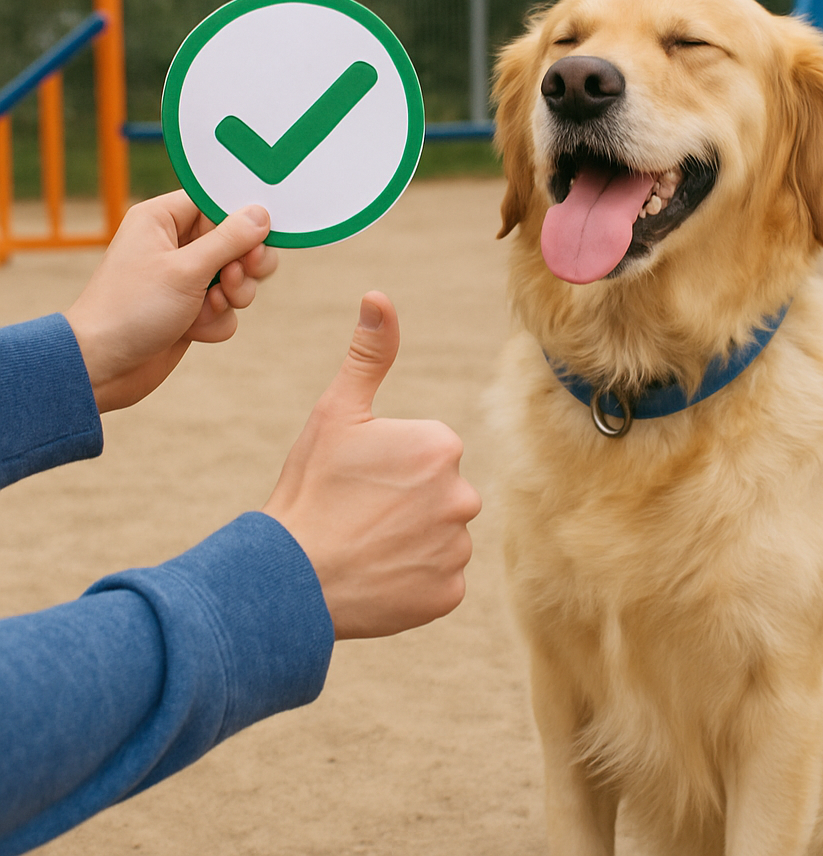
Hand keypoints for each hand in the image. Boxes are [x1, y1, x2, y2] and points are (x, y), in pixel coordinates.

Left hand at [65, 191, 276, 412]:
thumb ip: (229, 240)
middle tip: (238, 274)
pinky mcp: (192, 308)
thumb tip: (261, 214)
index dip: (242, 219)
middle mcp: (175, 244)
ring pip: (237, 276)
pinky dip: (217, 320)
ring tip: (211, 306)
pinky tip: (193, 329)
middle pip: (236, 240)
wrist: (103, 366)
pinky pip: (226, 307)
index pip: (216, 202)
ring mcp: (185, 278)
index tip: (260, 237)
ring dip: (234, 295)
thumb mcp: (185, 270)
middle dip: (244, 263)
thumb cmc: (131, 309)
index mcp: (163, 219)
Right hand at [263, 292, 479, 639]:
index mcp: (442, 446)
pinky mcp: (449, 594)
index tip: (358, 479)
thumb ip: (369, 354)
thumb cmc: (310, 486)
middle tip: (359, 513)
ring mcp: (458, 549)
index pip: (429, 453)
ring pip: (440, 536)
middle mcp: (464, 496)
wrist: (289, 577)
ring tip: (365, 545)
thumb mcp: (336, 412)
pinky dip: (413, 580)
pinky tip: (378, 575)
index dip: (391, 466)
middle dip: (407, 502)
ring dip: (411, 541)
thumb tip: (379, 296)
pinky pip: (438, 578)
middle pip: (439, 494)